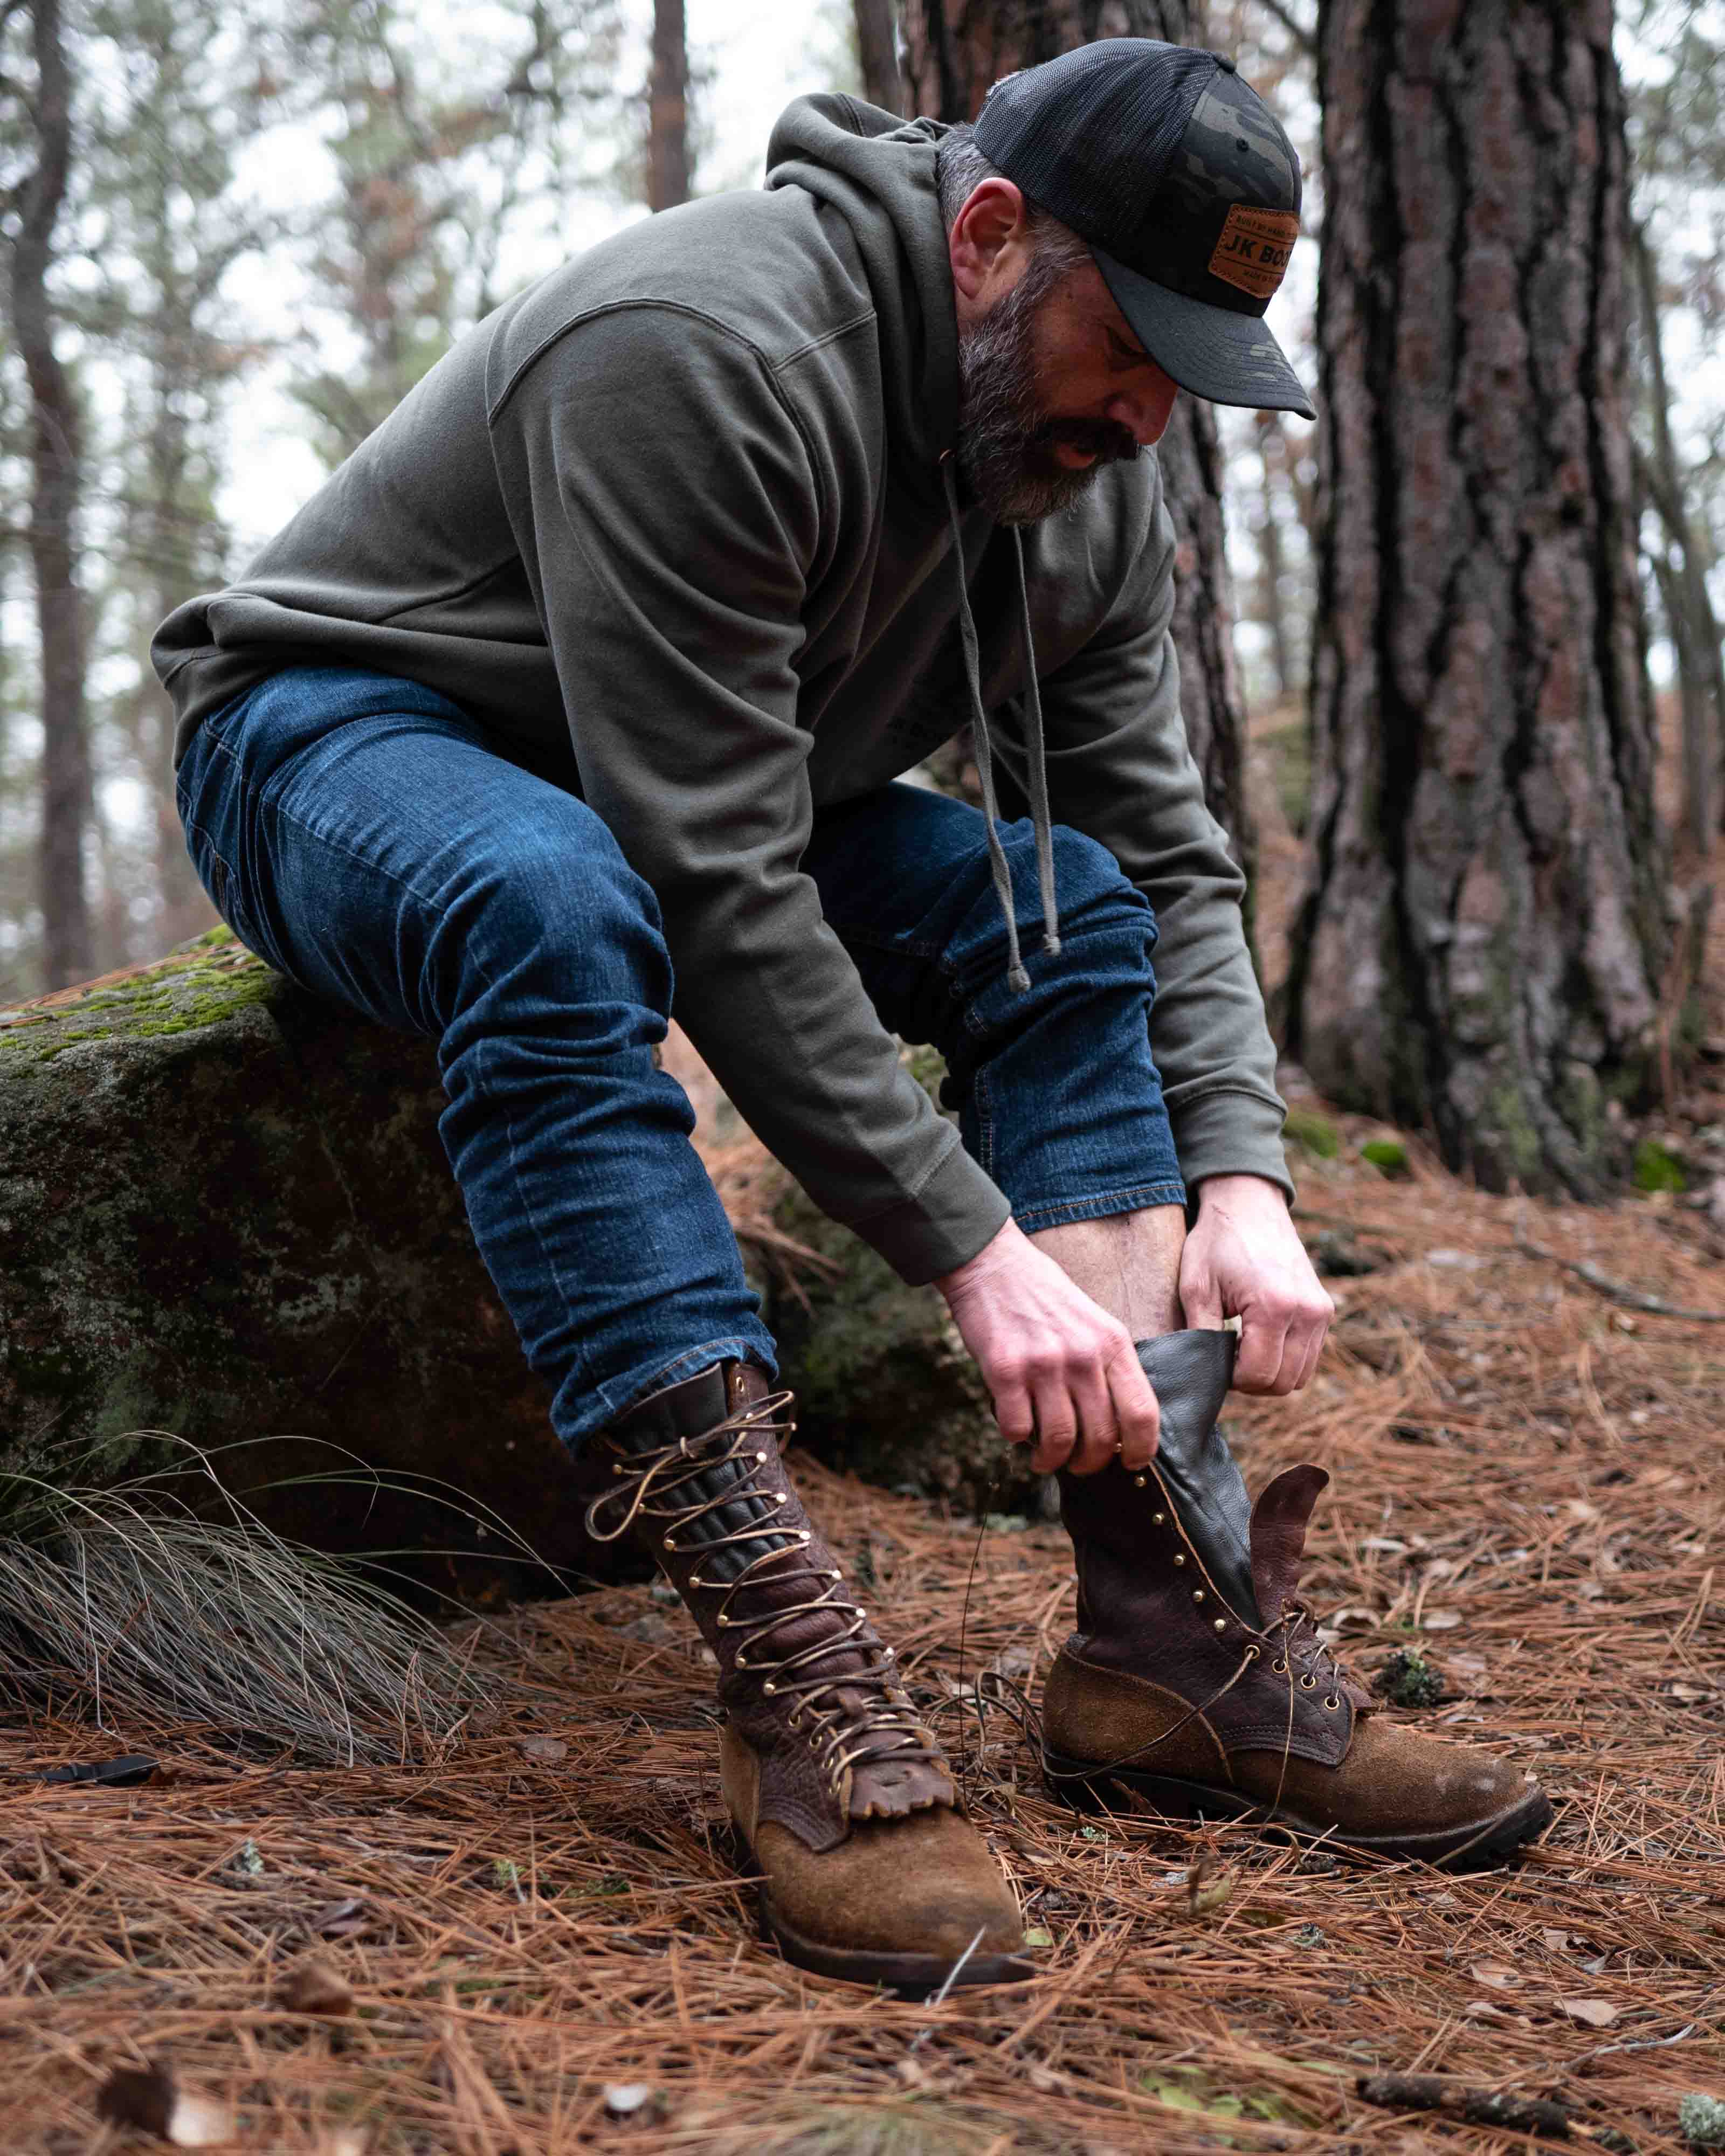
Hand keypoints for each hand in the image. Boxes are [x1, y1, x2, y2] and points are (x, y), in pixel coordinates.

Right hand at [934, 1218, 1160, 1474]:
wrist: (994, 1265)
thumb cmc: (1046, 1297)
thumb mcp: (1095, 1323)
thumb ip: (1109, 1367)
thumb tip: (1118, 1426)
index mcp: (1113, 1343)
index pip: (1142, 1413)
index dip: (1142, 1450)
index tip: (1132, 1462)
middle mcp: (1082, 1356)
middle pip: (1101, 1436)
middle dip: (1090, 1462)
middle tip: (1079, 1463)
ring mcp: (1043, 1364)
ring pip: (1059, 1440)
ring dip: (1052, 1460)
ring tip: (1045, 1459)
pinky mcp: (1005, 1371)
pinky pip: (1017, 1428)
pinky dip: (1017, 1438)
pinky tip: (1017, 1427)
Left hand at [1179, 1174, 1332, 1393]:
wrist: (1248, 1205)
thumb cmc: (1216, 1243)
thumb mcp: (1195, 1288)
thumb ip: (1201, 1336)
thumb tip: (1202, 1376)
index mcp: (1275, 1307)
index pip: (1259, 1375)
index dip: (1231, 1379)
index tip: (1214, 1359)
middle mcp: (1307, 1312)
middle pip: (1283, 1383)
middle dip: (1251, 1380)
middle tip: (1225, 1357)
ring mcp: (1321, 1311)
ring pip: (1300, 1375)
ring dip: (1270, 1372)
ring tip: (1241, 1347)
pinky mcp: (1324, 1309)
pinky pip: (1309, 1356)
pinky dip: (1285, 1359)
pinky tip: (1258, 1339)